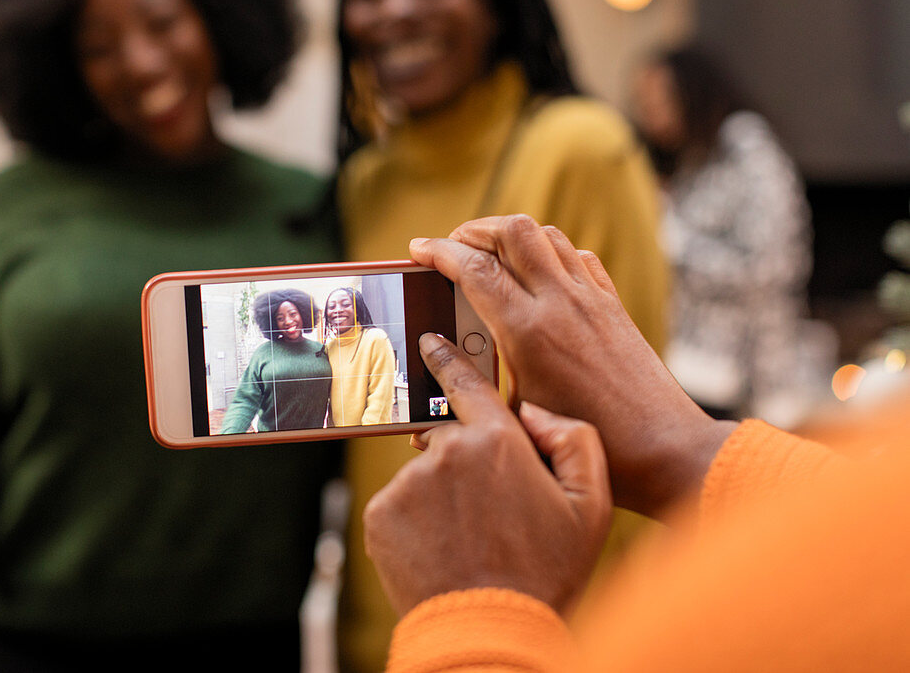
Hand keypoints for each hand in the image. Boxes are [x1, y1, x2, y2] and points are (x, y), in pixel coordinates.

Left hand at [363, 333, 611, 615]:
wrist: (491, 632)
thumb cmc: (547, 572)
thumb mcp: (593, 505)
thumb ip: (573, 439)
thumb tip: (534, 411)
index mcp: (498, 441)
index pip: (466, 383)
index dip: (448, 358)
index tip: (430, 341)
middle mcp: (446, 453)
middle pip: (451, 441)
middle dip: (467, 465)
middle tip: (492, 513)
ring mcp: (408, 484)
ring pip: (425, 478)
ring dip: (443, 499)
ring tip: (470, 543)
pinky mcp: (381, 515)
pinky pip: (400, 506)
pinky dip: (417, 523)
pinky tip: (443, 551)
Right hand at [409, 215, 736, 516]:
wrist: (663, 450)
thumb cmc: (589, 445)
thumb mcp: (516, 417)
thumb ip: (474, 385)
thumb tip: (436, 370)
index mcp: (529, 331)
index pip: (474, 269)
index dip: (439, 252)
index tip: (417, 249)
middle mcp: (561, 303)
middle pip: (511, 232)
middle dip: (473, 230)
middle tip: (452, 246)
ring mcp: (591, 300)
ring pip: (546, 235)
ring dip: (511, 236)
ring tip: (489, 254)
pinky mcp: (613, 306)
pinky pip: (578, 257)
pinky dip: (550, 252)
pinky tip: (539, 274)